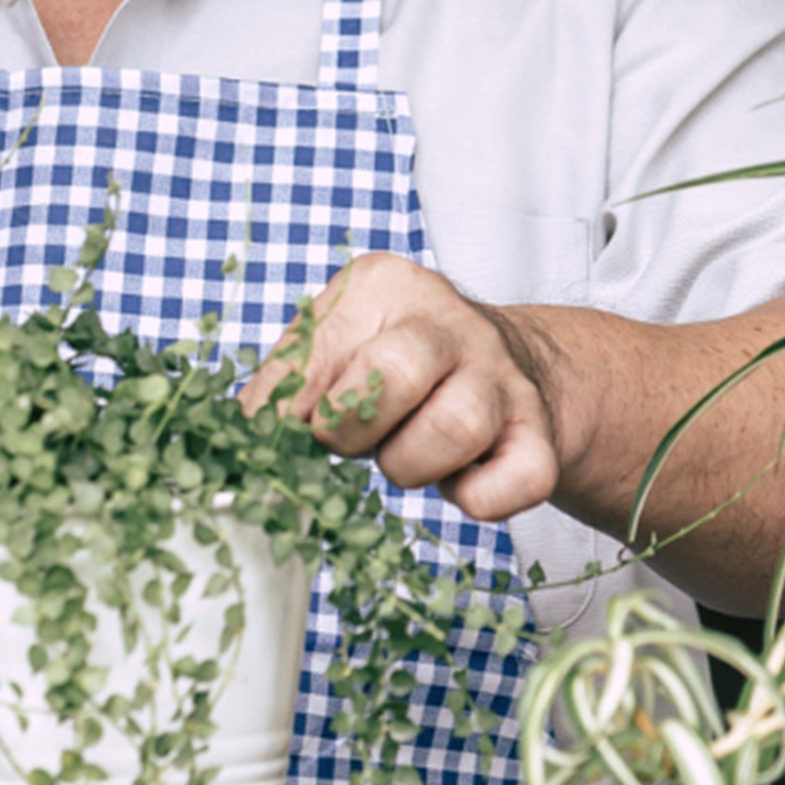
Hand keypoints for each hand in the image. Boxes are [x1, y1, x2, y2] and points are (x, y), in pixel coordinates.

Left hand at [238, 254, 563, 523]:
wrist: (510, 363)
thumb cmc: (400, 360)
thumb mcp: (337, 346)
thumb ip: (288, 382)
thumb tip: (246, 434)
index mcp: (386, 285)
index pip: (315, 352)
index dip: (289, 411)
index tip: (285, 433)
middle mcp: (451, 322)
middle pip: (392, 373)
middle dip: (349, 428)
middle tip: (342, 441)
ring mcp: (503, 377)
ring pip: (454, 428)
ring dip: (410, 465)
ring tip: (403, 453)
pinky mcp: (538, 437)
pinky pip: (510, 484)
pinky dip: (476, 499)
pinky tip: (459, 479)